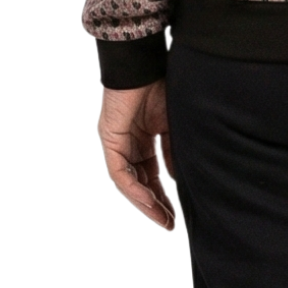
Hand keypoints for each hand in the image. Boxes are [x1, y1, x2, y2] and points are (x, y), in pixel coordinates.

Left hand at [98, 80, 175, 228]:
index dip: (163, 195)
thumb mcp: (174, 126)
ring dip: (144, 202)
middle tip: (169, 224)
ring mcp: (117, 142)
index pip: (151, 175)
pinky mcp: (109, 139)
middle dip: (154, 205)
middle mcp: (128, 144)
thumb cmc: (163, 85)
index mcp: (144, 139)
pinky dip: (133, 187)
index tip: (175, 214)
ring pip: (128, 182)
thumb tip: (177, 179)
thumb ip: (174, 152)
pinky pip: (119, 172)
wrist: (145, 63)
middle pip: (139, 182)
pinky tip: (148, 200)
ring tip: (161, 218)